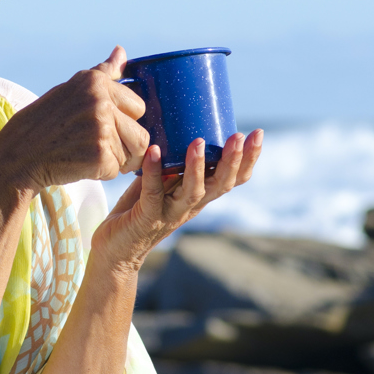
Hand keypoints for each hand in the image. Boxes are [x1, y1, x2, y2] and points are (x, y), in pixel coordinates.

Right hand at [0, 47, 150, 192]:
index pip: (138, 107)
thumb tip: (121, 51)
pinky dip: (100, 173)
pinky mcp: (99, 155)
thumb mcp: (71, 90)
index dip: (123, 122)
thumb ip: (103, 73)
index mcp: (95, 82)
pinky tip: (78, 163)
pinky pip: (116, 170)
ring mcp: (101, 128)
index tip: (100, 126)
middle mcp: (101, 101)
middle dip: (126, 146)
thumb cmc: (44, 123)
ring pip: (133, 154)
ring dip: (115, 161)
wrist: (17, 155)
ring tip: (87, 154)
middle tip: (97, 146)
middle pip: (142, 134)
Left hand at [91, 129, 263, 273]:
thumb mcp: (162, 181)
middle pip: (221, 185)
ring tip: (198, 142)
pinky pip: (152, 192)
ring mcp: (170, 213)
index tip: (257, 135)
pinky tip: (154, 152)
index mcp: (199, 195)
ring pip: (193, 192)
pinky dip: (154, 171)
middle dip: (233, 161)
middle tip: (239, 136)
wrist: (116, 250)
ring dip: (198, 167)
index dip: (248, 160)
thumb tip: (177, 123)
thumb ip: (173, 161)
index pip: (232, 180)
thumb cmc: (139, 209)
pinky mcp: (147, 217)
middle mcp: (190, 205)